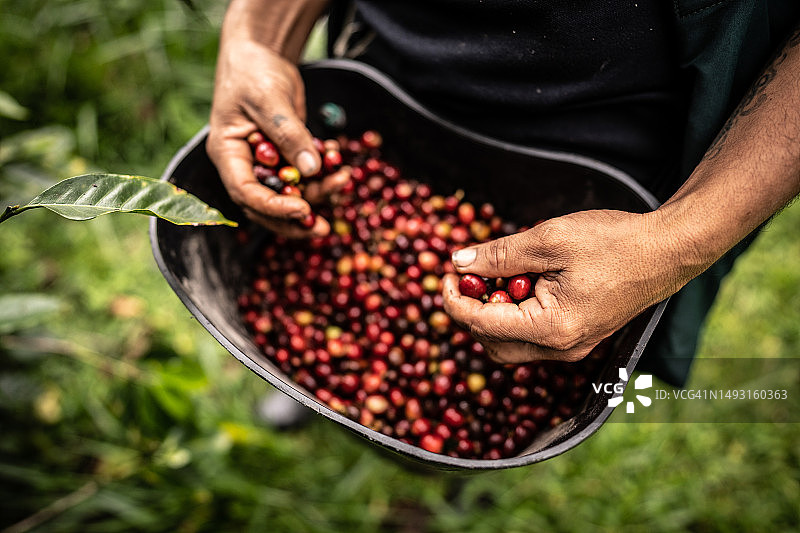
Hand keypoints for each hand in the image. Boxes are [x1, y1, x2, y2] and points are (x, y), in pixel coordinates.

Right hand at [206, 38, 349, 237]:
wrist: (262, 55)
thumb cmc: (254, 72)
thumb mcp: (270, 99)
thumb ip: (289, 134)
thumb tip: (311, 169)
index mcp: (228, 154)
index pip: (246, 192)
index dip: (274, 206)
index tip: (302, 209)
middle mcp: (245, 166)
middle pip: (266, 206)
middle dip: (294, 219)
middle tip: (322, 228)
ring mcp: (265, 164)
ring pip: (289, 194)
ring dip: (317, 195)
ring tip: (343, 182)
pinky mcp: (286, 158)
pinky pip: (304, 178)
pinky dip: (323, 178)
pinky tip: (341, 169)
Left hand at [442, 210, 686, 363]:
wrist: (667, 250)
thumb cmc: (612, 242)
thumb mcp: (548, 240)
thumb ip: (499, 255)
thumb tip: (459, 261)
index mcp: (551, 329)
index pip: (481, 324)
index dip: (455, 298)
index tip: (446, 272)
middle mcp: (561, 349)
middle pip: (492, 343)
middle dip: (472, 311)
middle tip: (469, 275)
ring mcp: (572, 347)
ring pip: (512, 344)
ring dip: (493, 314)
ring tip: (497, 276)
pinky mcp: (580, 337)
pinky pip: (534, 337)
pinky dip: (516, 314)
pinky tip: (522, 282)